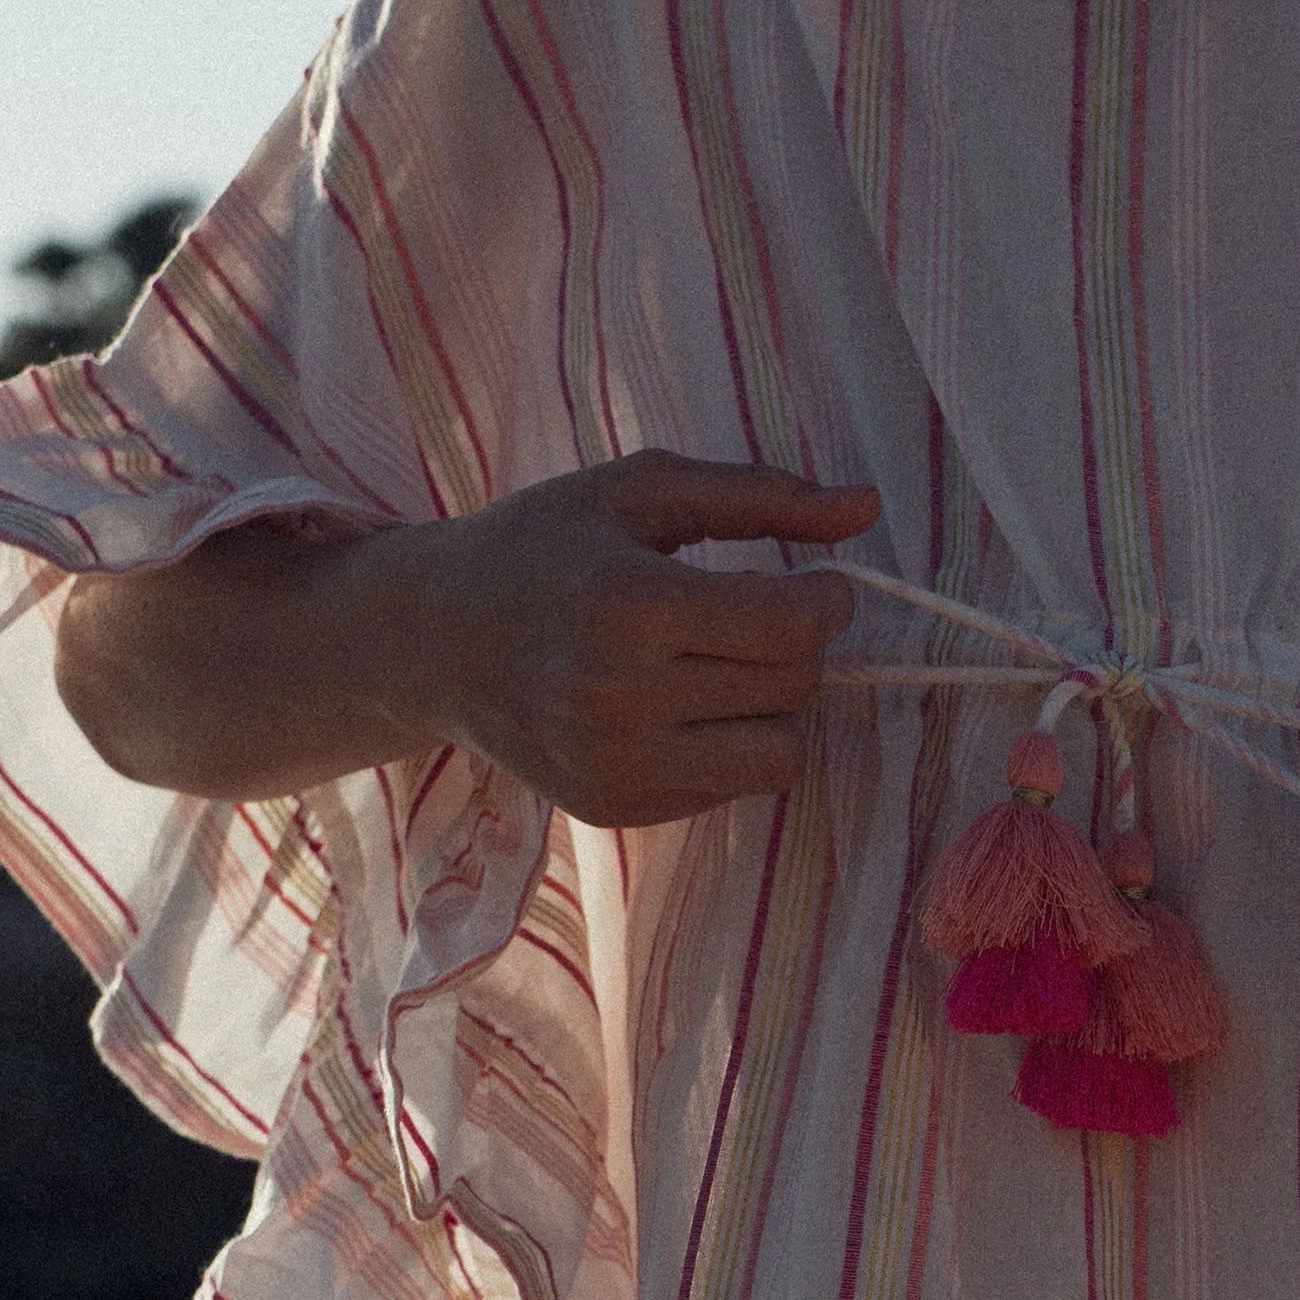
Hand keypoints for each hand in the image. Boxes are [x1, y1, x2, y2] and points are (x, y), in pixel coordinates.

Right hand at [398, 456, 882, 824]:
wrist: (433, 639)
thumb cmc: (544, 547)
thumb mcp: (640, 491)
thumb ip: (761, 494)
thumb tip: (866, 508)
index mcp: (626, 604)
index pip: (790, 628)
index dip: (829, 602)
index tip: (820, 584)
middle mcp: (617, 697)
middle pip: (792, 688)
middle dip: (797, 648)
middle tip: (753, 617)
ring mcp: (614, 765)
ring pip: (778, 754)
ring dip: (774, 707)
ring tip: (721, 666)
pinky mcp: (615, 808)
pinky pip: (733, 789)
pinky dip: (730, 744)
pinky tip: (679, 706)